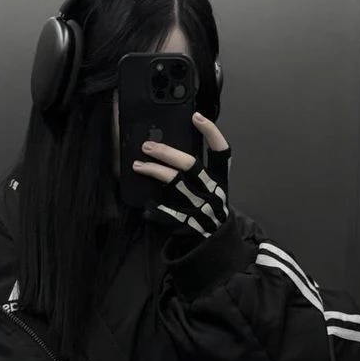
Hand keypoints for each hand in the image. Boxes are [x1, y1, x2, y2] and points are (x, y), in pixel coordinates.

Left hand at [133, 111, 231, 237]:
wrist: (217, 243)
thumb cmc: (210, 210)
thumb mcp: (214, 189)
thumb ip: (201, 172)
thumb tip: (173, 150)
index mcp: (221, 180)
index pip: (221, 152)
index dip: (211, 132)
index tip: (196, 117)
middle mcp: (213, 191)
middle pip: (190, 165)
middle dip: (167, 152)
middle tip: (148, 146)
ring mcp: (201, 207)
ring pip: (175, 183)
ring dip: (154, 171)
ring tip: (138, 165)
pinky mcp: (190, 223)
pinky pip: (169, 212)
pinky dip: (156, 208)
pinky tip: (146, 204)